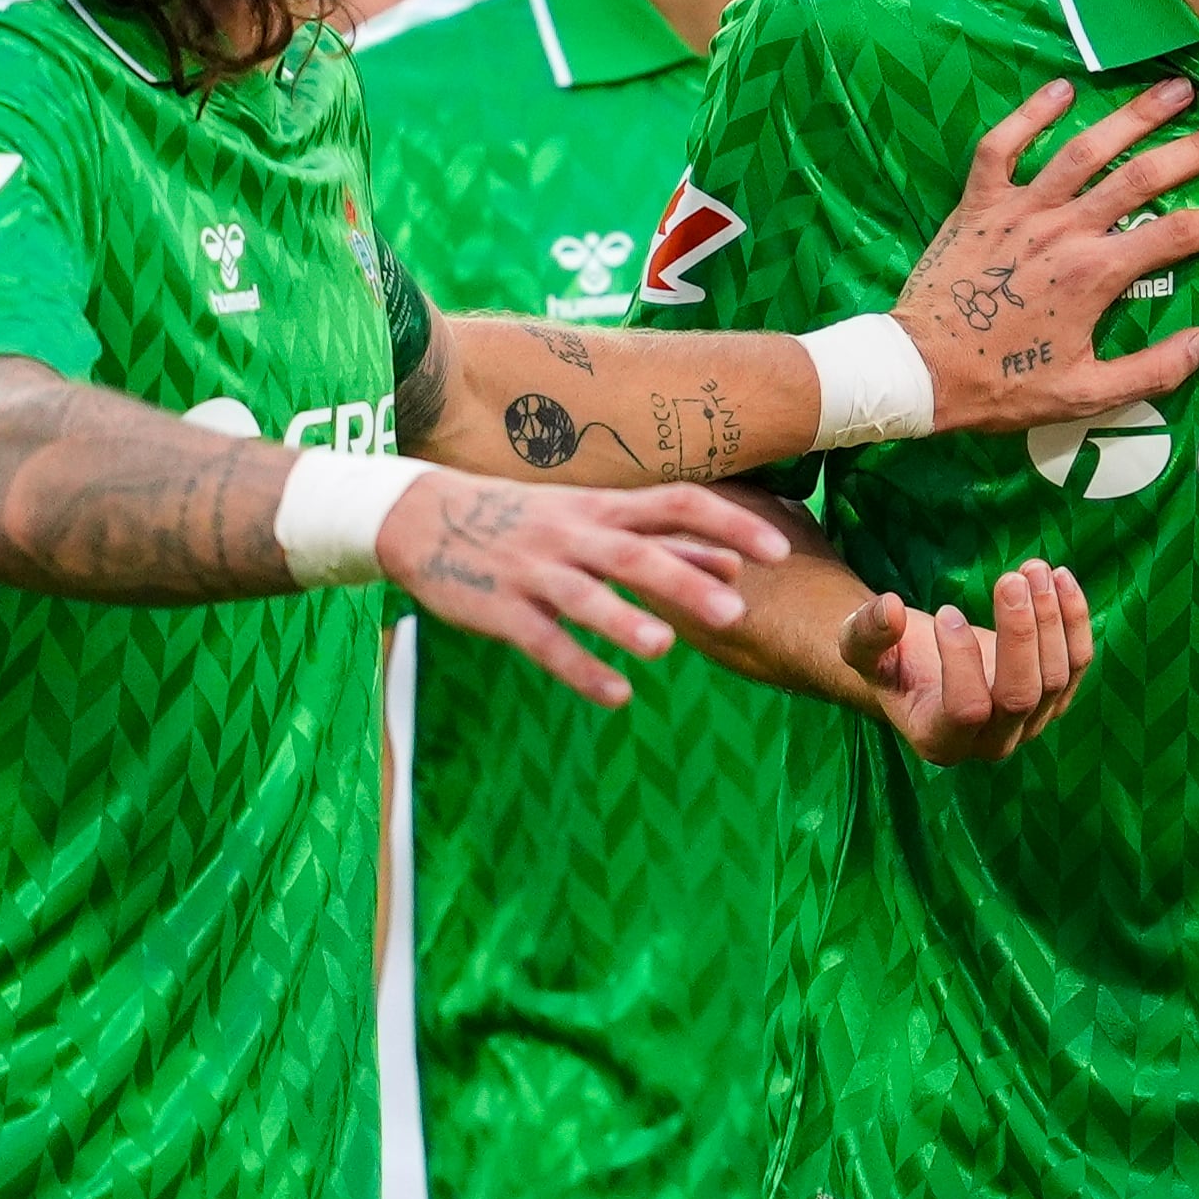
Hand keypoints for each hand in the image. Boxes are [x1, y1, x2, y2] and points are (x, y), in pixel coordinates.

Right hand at [380, 469, 789, 707]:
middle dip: (685, 581)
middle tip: (736, 614)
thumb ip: (664, 542)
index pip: (678, 503)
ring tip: (665, 647)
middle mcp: (573, 534)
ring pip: (584, 595)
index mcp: (603, 508)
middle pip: (635, 553)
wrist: (419, 516)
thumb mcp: (594, 520)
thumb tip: (733, 561)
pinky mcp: (500, 609)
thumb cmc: (525, 520)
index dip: (731, 523)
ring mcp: (534, 571)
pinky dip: (579, 667)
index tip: (779, 550)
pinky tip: (617, 696)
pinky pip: (543, 641)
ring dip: (624, 620)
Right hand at [842, 557, 1090, 762]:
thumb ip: (865, 633)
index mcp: (939, 740)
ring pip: (1057, 677)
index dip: (961, 659)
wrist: (926, 669)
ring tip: (1033, 568)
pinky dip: (1074, 619)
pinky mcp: (1056, 699)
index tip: (946, 611)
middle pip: (1021, 695)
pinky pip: (1078, 663)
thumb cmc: (891, 661)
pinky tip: (1060, 577)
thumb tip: (889, 609)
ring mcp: (1029, 725)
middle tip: (1010, 579)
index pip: (966, 709)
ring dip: (1050, 617)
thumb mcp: (861, 648)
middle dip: (1021, 633)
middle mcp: (990, 743)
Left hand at [896, 77, 1198, 431]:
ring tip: (1176, 89)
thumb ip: (1154, 369)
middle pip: (1143, 176)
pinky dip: (1030, 114)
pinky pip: (1003, 146)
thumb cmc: (1003, 386)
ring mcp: (1018, 209)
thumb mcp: (1085, 395)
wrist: (919, 371)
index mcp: (1095, 275)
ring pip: (1084, 149)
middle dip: (1198, 149)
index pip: (1178, 236)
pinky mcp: (978, 203)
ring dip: (1133, 115)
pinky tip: (1062, 87)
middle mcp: (1063, 230)